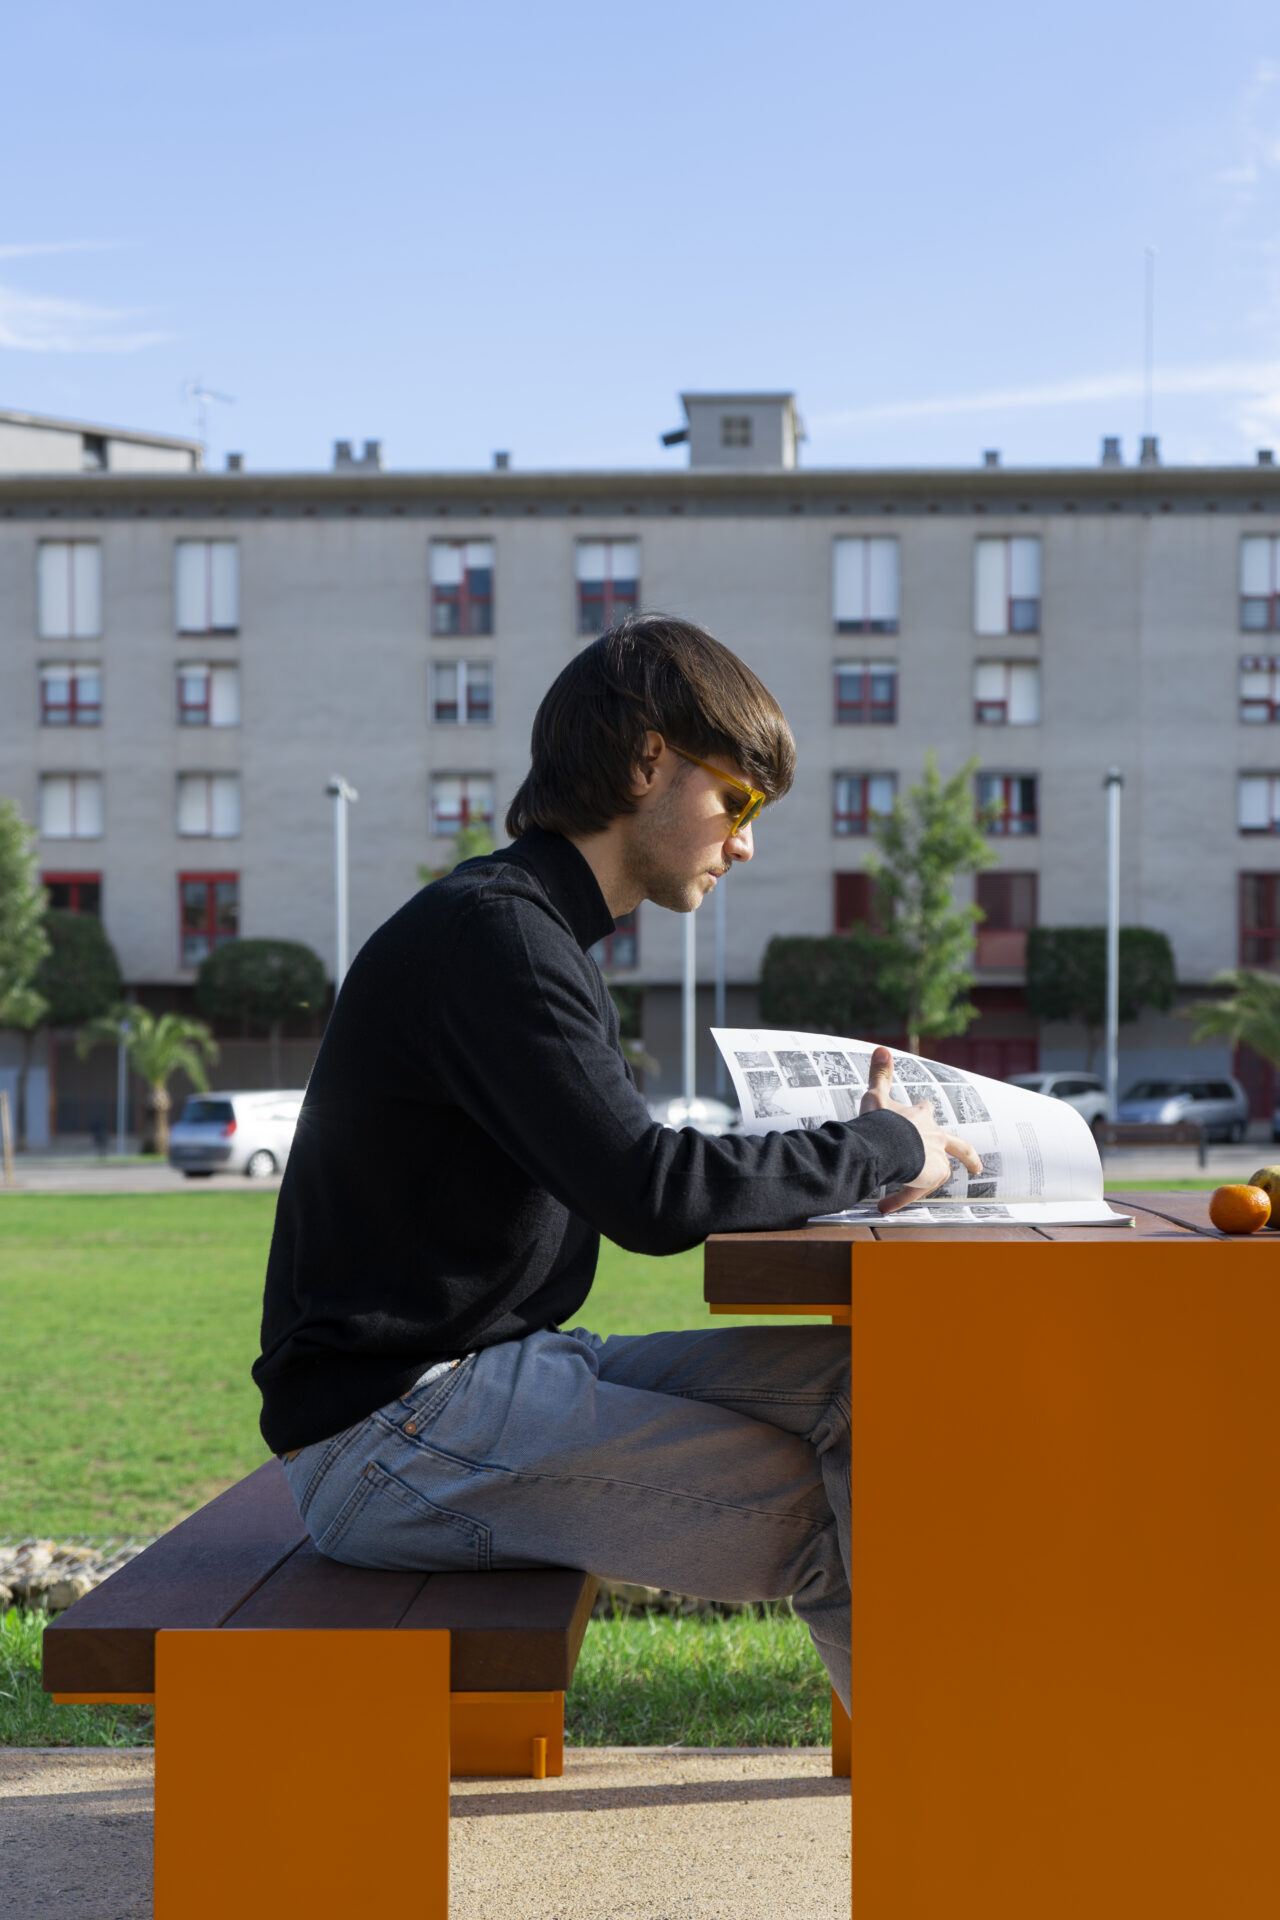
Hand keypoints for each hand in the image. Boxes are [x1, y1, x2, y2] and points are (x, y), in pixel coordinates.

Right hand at [859, 1046, 983, 1213]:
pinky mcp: (933, 1177)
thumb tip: (881, 1047)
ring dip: (920, 1182)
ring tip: (903, 1192)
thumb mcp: (877, 1096)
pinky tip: (886, 1204)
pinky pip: (916, 1190)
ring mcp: (937, 1158)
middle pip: (958, 1146)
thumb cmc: (881, 1121)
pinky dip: (902, 1197)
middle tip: (976, 1168)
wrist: (887, 1144)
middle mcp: (935, 1137)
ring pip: (936, 1173)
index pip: (927, 1111)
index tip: (926, 1110)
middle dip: (968, 1156)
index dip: (924, 1112)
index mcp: (922, 1117)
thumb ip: (880, 1074)